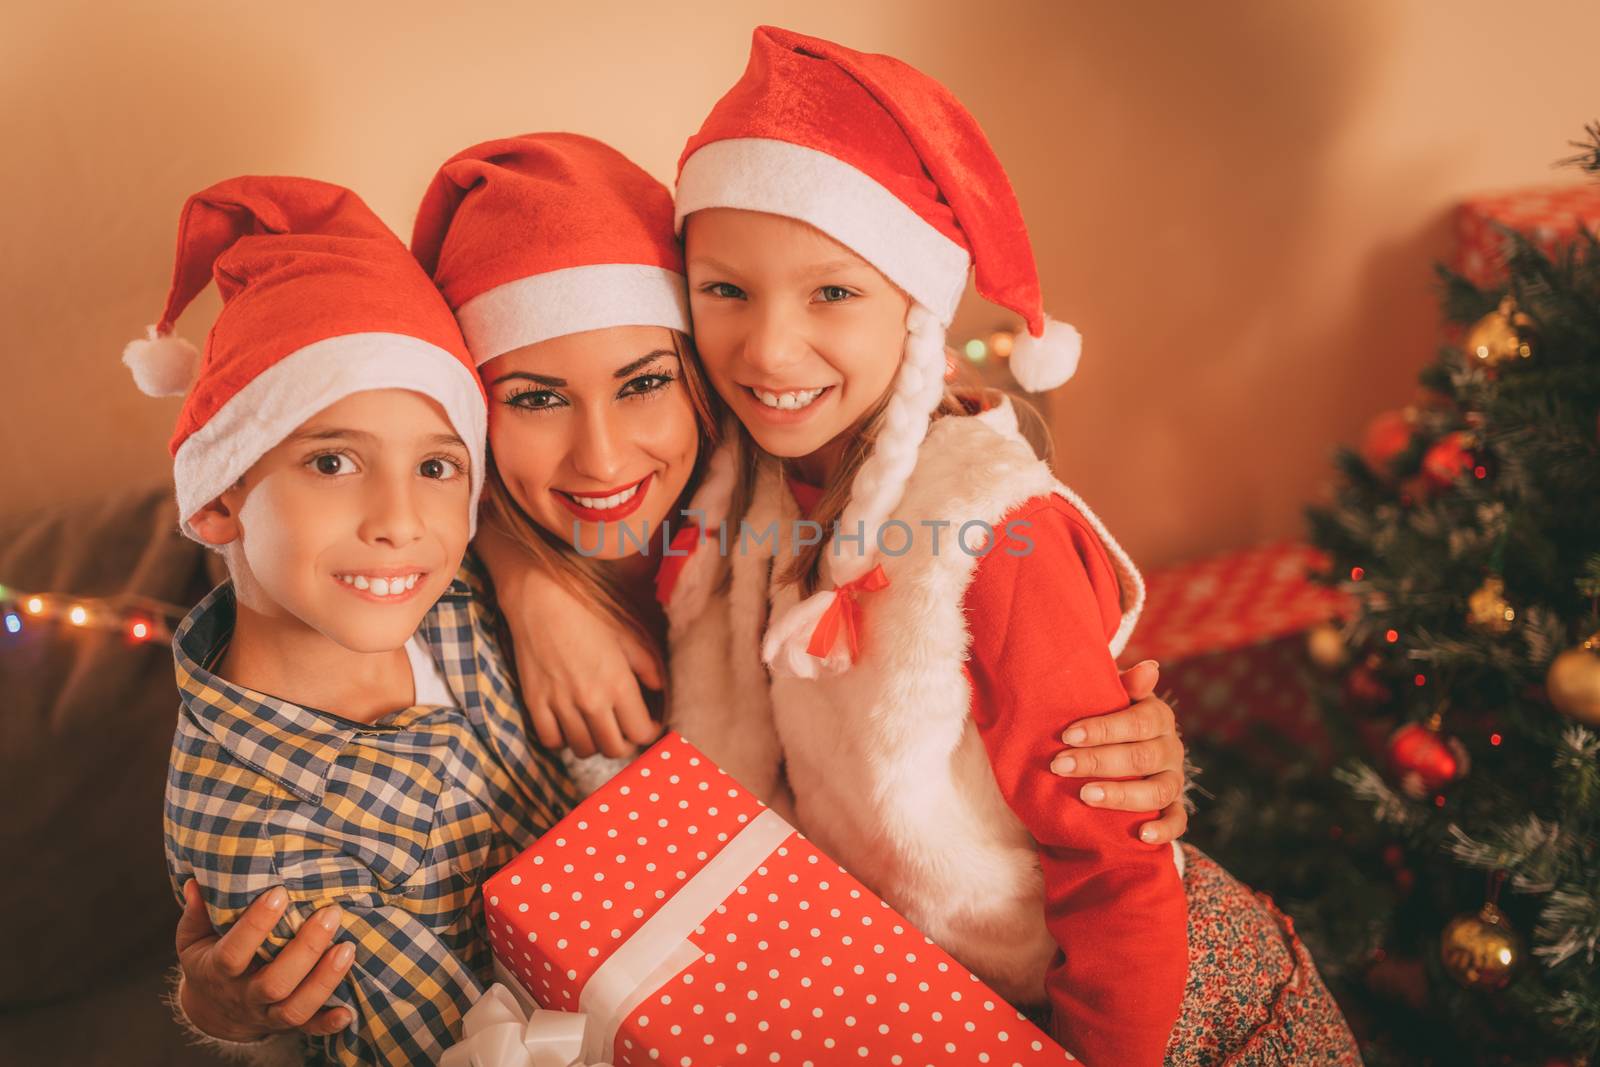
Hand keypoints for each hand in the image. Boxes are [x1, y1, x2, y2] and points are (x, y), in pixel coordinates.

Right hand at [175, 879, 353, 1041]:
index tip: (280, 893)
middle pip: (274, 982)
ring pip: (294, 1008)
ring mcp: (265, 1014)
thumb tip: (194, 882)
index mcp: (218, 971)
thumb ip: (196, 913)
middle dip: (305, 949)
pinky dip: (328, 1024)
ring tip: (348, 947)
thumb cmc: (209, 960)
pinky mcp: (286, 1026)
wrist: (212, 1010)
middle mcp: (243, 996)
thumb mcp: (194, 939)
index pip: (234, 952)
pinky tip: (348, 1011)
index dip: (256, 925)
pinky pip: (308, 1030)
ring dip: (324, 981)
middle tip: (330, 913)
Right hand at [501, 561, 663, 758]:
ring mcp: (560, 704)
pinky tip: (569, 725)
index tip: (648, 724)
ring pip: (584, 750)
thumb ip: (648, 665)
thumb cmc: (587, 613)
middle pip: (614, 749)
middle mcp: (591, 700)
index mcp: (618, 683)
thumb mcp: (627, 635)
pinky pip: (551, 742)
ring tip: (597, 727)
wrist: (540, 598)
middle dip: (625, 743)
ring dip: (595, 743)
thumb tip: (660, 689)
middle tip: (624, 729)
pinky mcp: (535, 703)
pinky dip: (562, 740)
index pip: (641, 732)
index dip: (649, 732)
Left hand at [1049, 660, 1188, 844]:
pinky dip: (1164, 829)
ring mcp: (1174, 779)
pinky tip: (1141, 834)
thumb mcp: (1113, 697)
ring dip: (1121, 794)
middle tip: (1059, 765)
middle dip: (1097, 762)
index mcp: (1157, 717)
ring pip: (1158, 791)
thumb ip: (1125, 684)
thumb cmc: (1108, 717)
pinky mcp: (1173, 807)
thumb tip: (1150, 667)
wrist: (1120, 746)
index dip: (1103, 729)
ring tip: (1085, 796)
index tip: (1067, 736)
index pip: (1137, 722)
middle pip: (1141, 758)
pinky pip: (1178, 821)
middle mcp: (1170, 748)